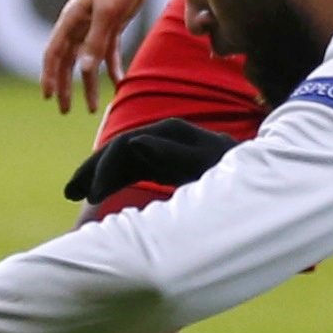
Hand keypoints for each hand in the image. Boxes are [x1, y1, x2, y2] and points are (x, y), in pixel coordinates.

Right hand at [43, 0, 150, 114]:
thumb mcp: (108, 13)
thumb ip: (95, 42)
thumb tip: (83, 71)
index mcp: (70, 21)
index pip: (53, 54)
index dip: (49, 76)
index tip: (48, 97)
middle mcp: (79, 25)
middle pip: (67, 62)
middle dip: (65, 87)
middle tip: (66, 110)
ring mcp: (95, 26)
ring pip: (87, 61)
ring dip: (89, 84)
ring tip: (94, 108)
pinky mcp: (113, 25)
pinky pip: (108, 52)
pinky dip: (111, 69)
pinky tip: (118, 84)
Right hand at [65, 116, 238, 204]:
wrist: (262, 183)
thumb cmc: (239, 176)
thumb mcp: (208, 168)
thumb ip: (174, 155)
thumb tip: (137, 141)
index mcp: (173, 133)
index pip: (126, 146)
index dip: (105, 170)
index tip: (92, 199)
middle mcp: (166, 136)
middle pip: (118, 149)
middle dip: (93, 170)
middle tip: (70, 194)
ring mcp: (167, 148)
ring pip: (122, 159)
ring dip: (99, 176)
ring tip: (75, 196)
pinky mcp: (168, 162)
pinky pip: (133, 168)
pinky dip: (115, 181)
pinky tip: (99, 198)